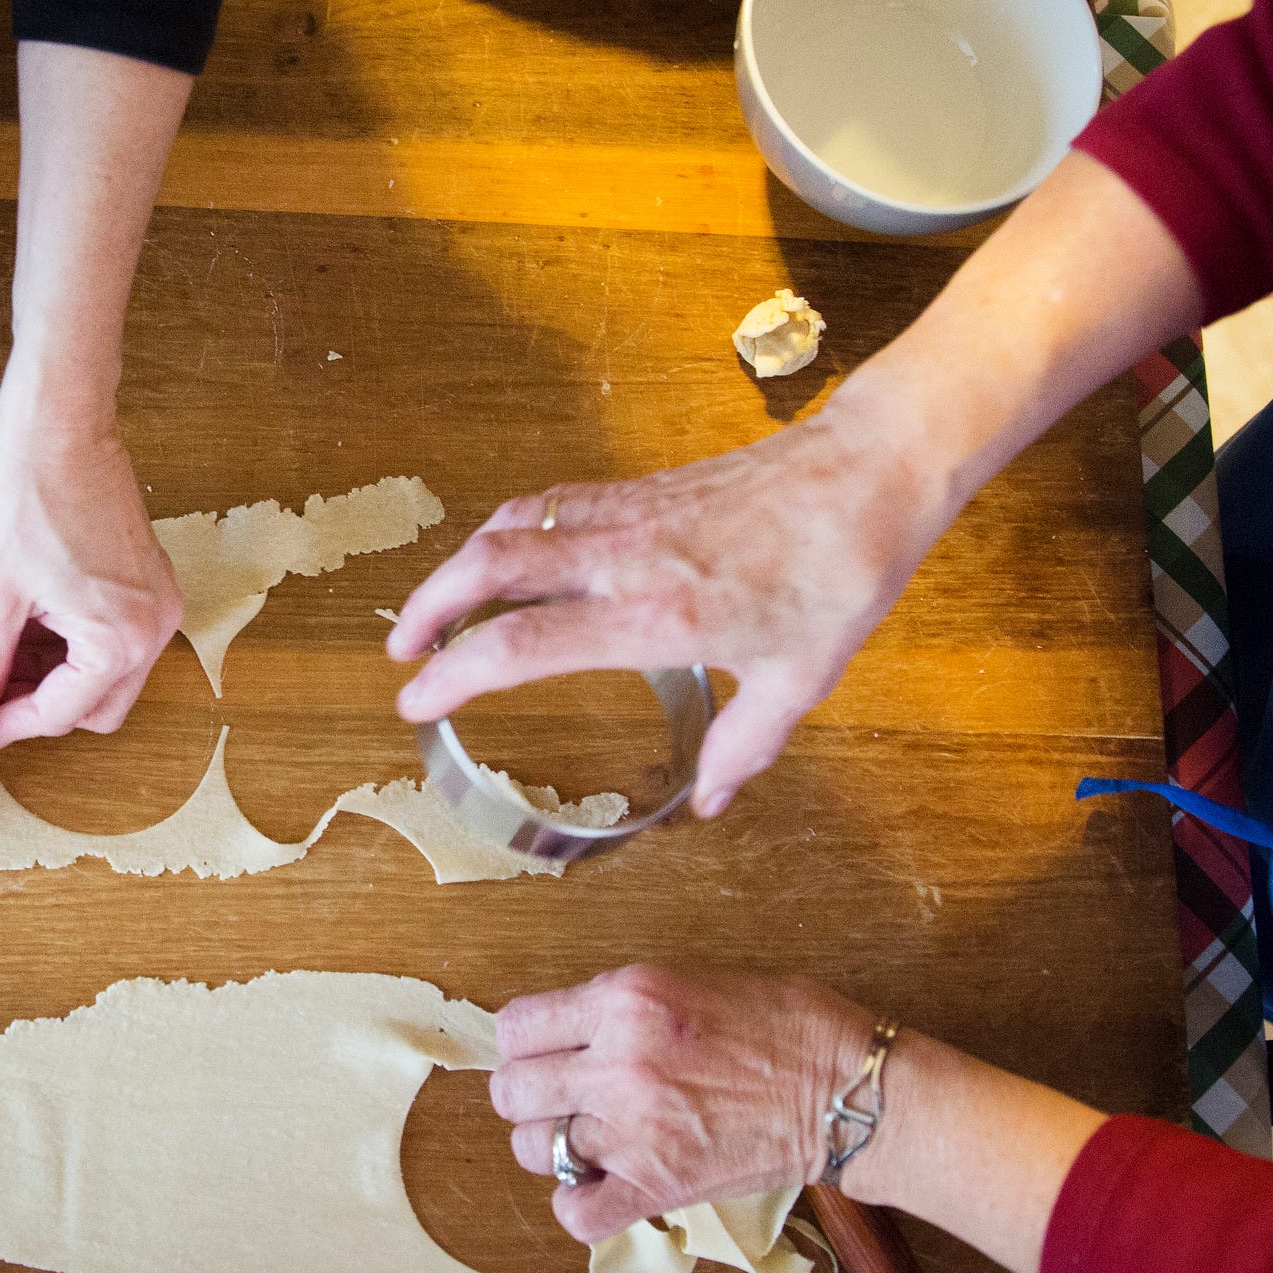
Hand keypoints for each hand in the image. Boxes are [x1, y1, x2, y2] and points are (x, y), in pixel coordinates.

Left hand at [0, 423, 182, 756]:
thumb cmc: (32, 495)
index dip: (5, 730)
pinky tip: (32, 627)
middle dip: (38, 708)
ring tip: (2, 654)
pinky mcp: (152, 583)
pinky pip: (118, 642)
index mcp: (119, 639)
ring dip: (56, 679)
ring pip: (108, 679)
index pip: (59, 714)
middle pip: (95, 709)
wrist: (61, 427)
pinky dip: (75, 649)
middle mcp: (153, 629)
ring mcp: (159, 605)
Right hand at [385, 409, 959, 815]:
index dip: (454, 677)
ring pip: (513, 529)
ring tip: (437, 607)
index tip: (418, 703)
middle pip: (489, 569)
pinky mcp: (642, 489)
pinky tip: (508, 555)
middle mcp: (626, 559)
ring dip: (460, 566)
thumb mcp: (799, 680)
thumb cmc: (841, 573)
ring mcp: (630, 515)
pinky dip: (512, 532)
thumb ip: (743, 745)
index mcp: (656, 616)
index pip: (521, 645)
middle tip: (402, 652)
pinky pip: (554, 506)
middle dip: (428, 608)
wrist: (870, 473)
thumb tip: (707, 799)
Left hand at [490, 965, 875, 1241]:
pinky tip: (604, 1184)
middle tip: (563, 1095)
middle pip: (512, 1091)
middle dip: (530, 1093)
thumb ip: (618, 1005)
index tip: (545, 1051)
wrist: (843, 1090)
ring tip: (591, 1136)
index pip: (517, 1027)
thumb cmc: (783, 1026)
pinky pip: (577, 1215)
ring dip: (552, 1145)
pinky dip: (581, 1205)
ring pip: (533, 1150)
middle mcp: (618, 1064)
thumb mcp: (687, 979)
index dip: (525, 1042)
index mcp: (626, 1000)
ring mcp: (634, 1131)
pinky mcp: (658, 1186)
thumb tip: (565, 1029)